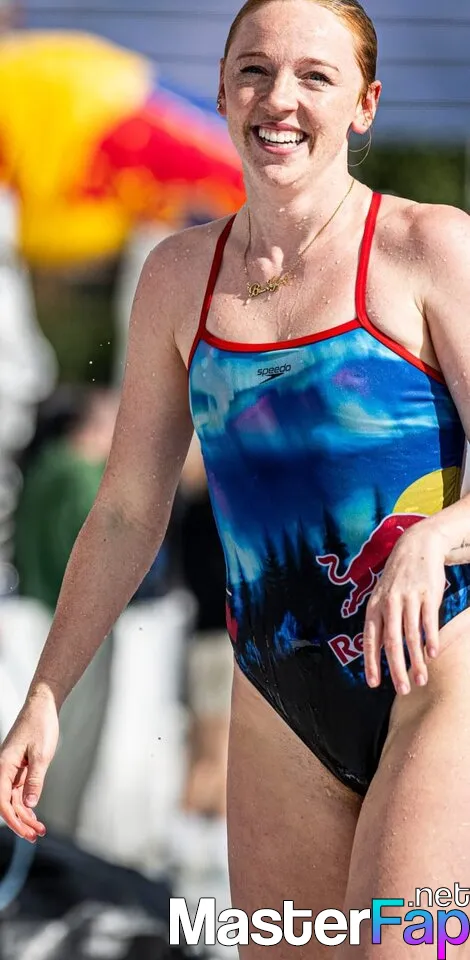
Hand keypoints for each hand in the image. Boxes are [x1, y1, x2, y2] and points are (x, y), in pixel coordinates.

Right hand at [0, 691, 58, 841]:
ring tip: (39, 831)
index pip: (2, 800)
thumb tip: (28, 805)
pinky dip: (27, 804)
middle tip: (36, 836)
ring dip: (25, 816)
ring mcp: (12, 770)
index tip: (26, 832)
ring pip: (14, 800)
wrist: (43, 706)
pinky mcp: (21, 768)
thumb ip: (35, 780)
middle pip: (7, 804)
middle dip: (20, 822)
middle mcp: (4, 770)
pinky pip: (20, 791)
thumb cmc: (40, 725)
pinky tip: (34, 817)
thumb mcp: (41, 754)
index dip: (13, 819)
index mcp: (4, 766)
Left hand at [363, 523, 447, 695]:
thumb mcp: (381, 598)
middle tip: (402, 690)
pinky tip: (432, 655)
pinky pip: (428, 621)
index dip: (371, 662)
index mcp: (374, 607)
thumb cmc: (397, 579)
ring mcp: (408, 599)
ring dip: (416, 660)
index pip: (370, 639)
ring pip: (411, 636)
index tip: (374, 684)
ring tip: (421, 679)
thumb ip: (380, 623)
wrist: (416, 547)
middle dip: (396, 669)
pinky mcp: (427, 595)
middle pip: (391, 642)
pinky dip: (430, 640)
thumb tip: (378, 652)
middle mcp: (389, 604)